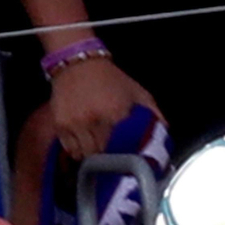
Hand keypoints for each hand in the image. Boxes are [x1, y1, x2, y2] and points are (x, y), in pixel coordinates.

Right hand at [47, 58, 161, 161]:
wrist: (78, 62)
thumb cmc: (110, 79)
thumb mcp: (138, 93)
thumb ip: (154, 115)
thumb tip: (164, 136)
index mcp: (116, 114)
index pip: (121, 152)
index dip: (123, 160)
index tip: (125, 163)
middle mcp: (94, 121)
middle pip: (101, 156)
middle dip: (107, 160)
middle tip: (111, 158)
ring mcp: (74, 123)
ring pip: (83, 155)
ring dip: (91, 156)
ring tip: (96, 149)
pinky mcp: (60, 124)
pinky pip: (69, 148)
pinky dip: (76, 149)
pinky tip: (83, 142)